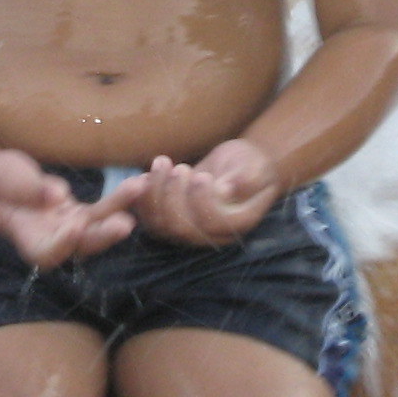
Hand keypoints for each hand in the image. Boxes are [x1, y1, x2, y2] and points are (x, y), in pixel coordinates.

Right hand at [0, 147, 148, 267]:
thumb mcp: (3, 180)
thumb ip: (29, 189)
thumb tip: (59, 195)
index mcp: (28, 240)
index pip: (47, 254)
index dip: (62, 245)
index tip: (75, 225)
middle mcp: (52, 239)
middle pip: (81, 245)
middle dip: (104, 235)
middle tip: (125, 223)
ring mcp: (67, 228)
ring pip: (96, 225)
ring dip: (117, 208)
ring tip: (138, 187)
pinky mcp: (78, 214)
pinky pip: (102, 210)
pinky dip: (118, 198)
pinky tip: (138, 182)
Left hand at [132, 139, 281, 246]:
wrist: (235, 166)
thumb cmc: (249, 163)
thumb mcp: (256, 165)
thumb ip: (248, 177)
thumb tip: (227, 190)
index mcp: (238, 222)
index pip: (215, 224)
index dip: (203, 203)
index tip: (202, 175)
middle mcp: (211, 234)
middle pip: (182, 229)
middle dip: (174, 197)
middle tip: (181, 168)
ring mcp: (188, 231)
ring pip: (160, 225)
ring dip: (154, 193)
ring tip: (163, 162)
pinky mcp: (169, 221)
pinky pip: (147, 217)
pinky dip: (141, 195)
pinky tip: (147, 171)